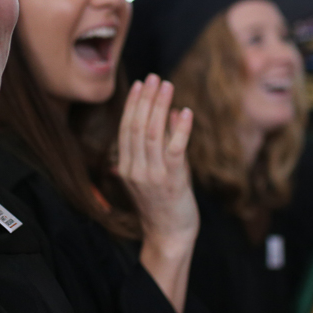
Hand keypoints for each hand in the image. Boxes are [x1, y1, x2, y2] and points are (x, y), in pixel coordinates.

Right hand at [116, 74, 197, 312]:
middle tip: (154, 77)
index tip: (141, 84)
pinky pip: (174, 150)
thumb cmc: (164, 203)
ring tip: (167, 86)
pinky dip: (179, 129)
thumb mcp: (159, 170)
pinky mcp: (171, 181)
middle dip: (145, 99)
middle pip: (136, 126)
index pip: (127, 128)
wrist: (169, 235)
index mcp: (127, 166)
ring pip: (151, 134)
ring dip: (159, 107)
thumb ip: (164, 141)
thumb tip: (174, 111)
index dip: (134, 104)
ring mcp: (151, 176)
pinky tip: (185, 112)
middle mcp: (135, 169)